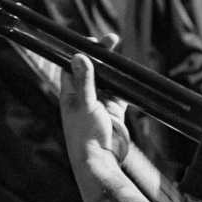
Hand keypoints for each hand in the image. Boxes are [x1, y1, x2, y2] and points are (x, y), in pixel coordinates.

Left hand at [59, 34, 129, 167]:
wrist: (101, 162)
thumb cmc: (85, 136)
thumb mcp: (85, 105)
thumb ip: (84, 81)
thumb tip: (79, 56)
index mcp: (70, 94)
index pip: (73, 65)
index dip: (81, 51)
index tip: (93, 40)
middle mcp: (84, 97)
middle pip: (92, 69)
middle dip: (101, 55)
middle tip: (112, 39)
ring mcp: (100, 104)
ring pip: (107, 80)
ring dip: (114, 69)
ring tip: (122, 55)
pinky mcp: (114, 112)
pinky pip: (121, 94)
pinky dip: (126, 86)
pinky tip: (131, 77)